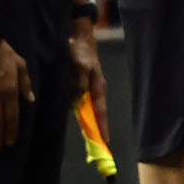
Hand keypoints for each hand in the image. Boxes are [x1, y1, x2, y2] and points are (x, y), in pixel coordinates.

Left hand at [71, 11, 107, 148]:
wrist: (78, 35)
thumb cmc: (81, 50)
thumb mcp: (81, 65)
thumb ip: (80, 83)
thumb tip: (79, 100)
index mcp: (97, 87)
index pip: (100, 111)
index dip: (102, 127)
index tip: (105, 142)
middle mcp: (93, 90)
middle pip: (96, 114)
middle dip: (98, 130)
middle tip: (100, 147)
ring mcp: (86, 88)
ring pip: (87, 110)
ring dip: (89, 123)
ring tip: (91, 140)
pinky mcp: (78, 85)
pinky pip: (78, 103)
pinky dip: (79, 113)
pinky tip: (78, 121)